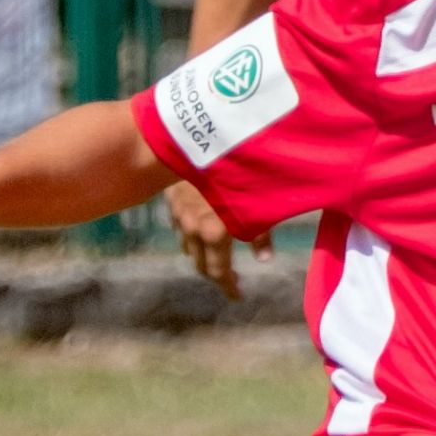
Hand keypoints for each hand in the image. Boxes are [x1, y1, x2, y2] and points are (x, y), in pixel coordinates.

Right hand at [167, 178, 264, 302]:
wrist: (200, 139)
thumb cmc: (238, 170)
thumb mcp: (257, 203)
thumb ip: (260, 233)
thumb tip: (264, 259)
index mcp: (215, 233)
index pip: (219, 272)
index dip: (229, 286)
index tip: (238, 296)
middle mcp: (192, 229)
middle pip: (200, 264)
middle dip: (216, 274)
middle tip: (231, 278)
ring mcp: (178, 215)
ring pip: (188, 246)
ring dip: (202, 254)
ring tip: (217, 255)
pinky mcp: (171, 200)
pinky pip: (179, 226)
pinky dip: (191, 234)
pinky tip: (200, 229)